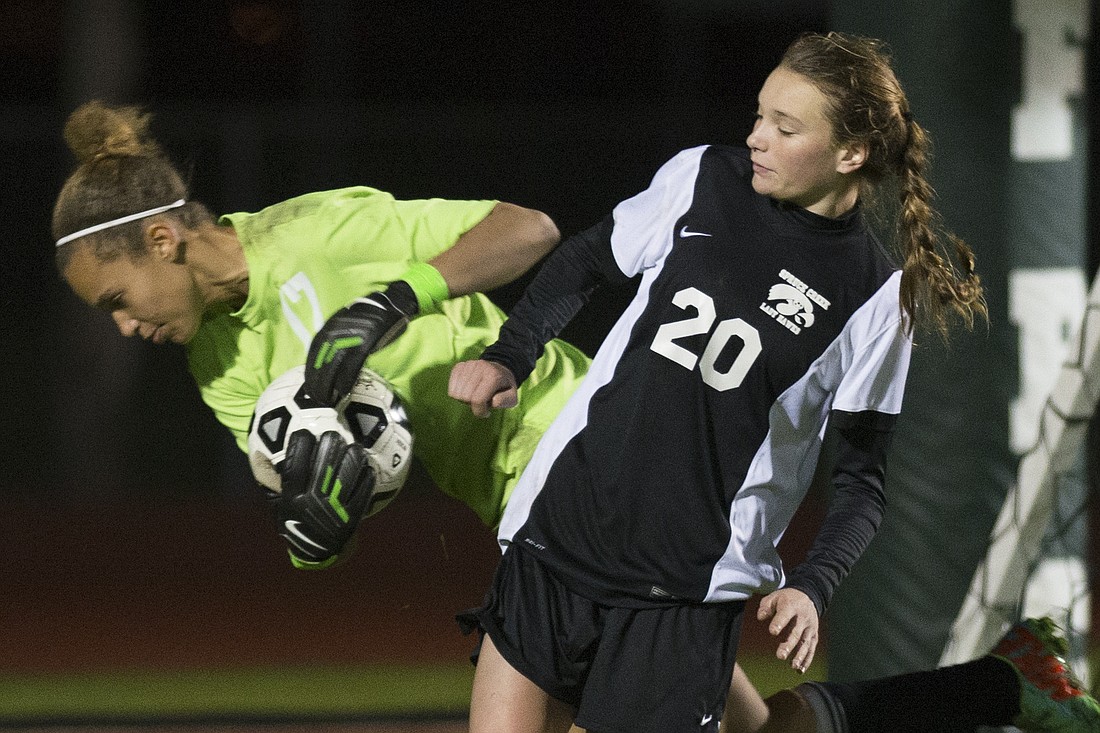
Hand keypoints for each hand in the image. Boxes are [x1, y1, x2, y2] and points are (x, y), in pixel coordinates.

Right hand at [277, 429, 375, 568]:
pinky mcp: (352, 517)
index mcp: (292, 500)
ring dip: (351, 459)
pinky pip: (363, 493)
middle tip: (333, 434)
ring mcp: (334, 512)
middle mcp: (312, 506)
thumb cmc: (296, 518)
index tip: (304, 432)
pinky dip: (366, 477)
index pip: (293, 468)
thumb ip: (273, 479)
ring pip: (346, 479)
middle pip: (323, 469)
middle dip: (329, 448)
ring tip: (353, 447)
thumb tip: (266, 450)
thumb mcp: (279, 501)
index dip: (299, 447)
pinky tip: (366, 466)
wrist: (316, 549)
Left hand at [304, 285, 414, 406]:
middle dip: (317, 383)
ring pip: (333, 366)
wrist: (388, 305)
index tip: (309, 387)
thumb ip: (333, 340)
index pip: (313, 354)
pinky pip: (351, 366)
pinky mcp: (364, 344)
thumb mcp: (344, 324)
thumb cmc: (366, 317)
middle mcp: (335, 333)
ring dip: (328, 385)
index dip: (310, 373)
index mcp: (328, 329)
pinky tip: (343, 391)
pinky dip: (346, 380)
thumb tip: (325, 361)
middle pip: (321, 363)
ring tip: (328, 399)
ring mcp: (350, 338)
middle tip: (317, 398)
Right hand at [448, 359, 518, 417]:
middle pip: (465, 396)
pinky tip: (468, 390)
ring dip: (464, 399)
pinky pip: (451, 386)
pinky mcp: (460, 366)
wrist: (499, 370)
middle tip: (481, 401)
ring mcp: (468, 365)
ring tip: (475, 395)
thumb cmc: (504, 388)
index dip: (479, 411)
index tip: (486, 413)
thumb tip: (492, 401)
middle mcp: (480, 367)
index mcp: (493, 376)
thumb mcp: (512, 398)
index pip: (478, 399)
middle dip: (472, 404)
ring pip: (455, 393)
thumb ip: (504, 401)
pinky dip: (457, 392)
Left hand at [756, 588, 818, 672]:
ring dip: (800, 655)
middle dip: (789, 645)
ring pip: (805, 643)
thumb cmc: (786, 598)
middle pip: (796, 633)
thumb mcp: (774, 597)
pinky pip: (811, 649)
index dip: (779, 623)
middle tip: (780, 656)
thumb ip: (766, 606)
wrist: (808, 596)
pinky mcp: (814, 635)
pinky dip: (807, 660)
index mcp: (791, 606)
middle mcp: (803, 618)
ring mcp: (810, 628)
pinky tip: (800, 670)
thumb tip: (760, 617)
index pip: (785, 615)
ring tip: (793, 666)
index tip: (772, 631)